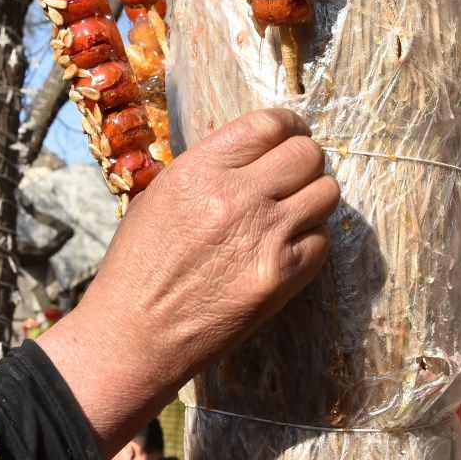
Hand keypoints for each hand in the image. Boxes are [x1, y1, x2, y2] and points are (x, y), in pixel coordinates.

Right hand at [42, 109, 337, 454]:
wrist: (134, 335)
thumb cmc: (138, 267)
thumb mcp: (159, 197)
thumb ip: (208, 171)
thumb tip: (252, 157)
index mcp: (201, 171)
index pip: (268, 124)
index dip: (288, 125)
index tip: (291, 134)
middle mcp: (238, 197)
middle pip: (308, 154)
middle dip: (306, 161)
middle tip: (295, 176)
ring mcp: (266, 238)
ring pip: (326, 194)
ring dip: (313, 198)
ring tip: (294, 211)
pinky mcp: (282, 277)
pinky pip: (322, 241)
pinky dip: (310, 240)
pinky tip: (286, 247)